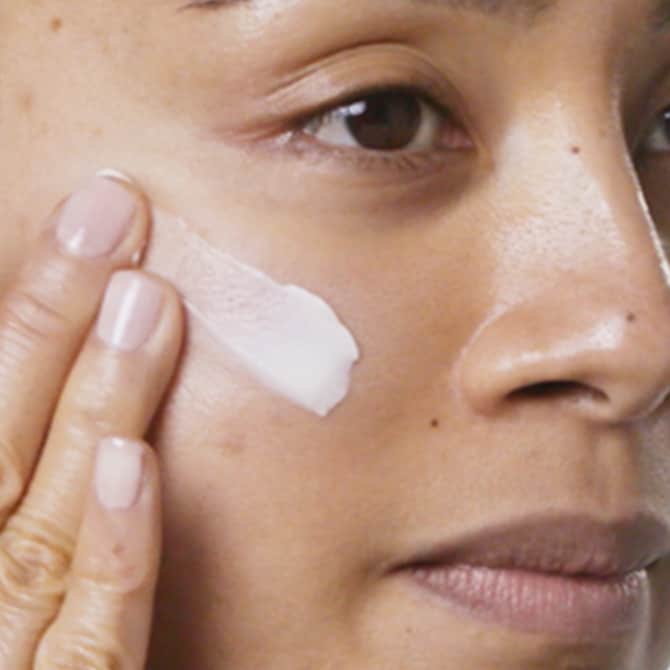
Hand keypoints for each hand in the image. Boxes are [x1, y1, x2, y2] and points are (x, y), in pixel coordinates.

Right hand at [0, 174, 182, 668]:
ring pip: (43, 523)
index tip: (89, 225)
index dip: (27, 310)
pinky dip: (110, 553)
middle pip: (0, 441)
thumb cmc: (12, 624)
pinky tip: (134, 463)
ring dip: (95, 402)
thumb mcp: (9, 533)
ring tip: (144, 297)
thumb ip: (29, 466)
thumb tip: (101, 400)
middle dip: (49, 318)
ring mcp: (6, 652)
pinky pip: (88, 643)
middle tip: (112, 212)